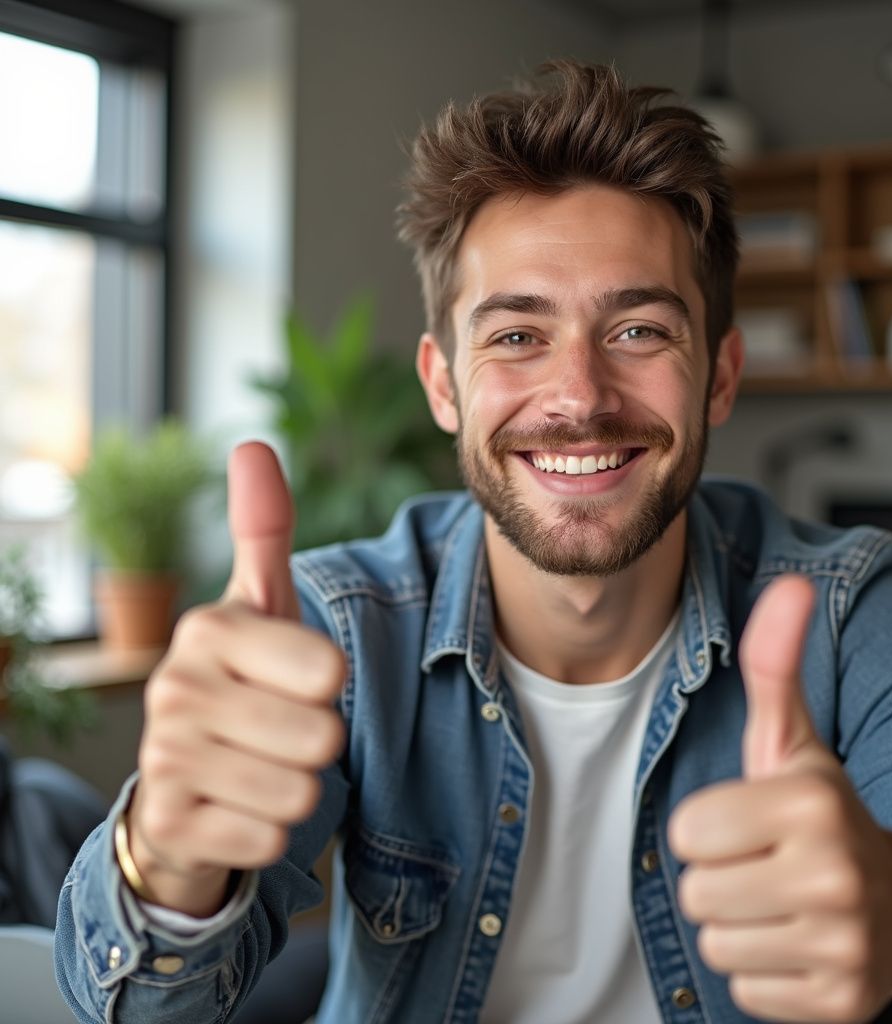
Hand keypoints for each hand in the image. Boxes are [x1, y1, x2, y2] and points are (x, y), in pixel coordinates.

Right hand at [129, 442, 346, 914]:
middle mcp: (174, 690)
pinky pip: (269, 841)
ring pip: (300, 793)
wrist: (182, 781)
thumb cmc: (241, 683)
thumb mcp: (257, 605)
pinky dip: (269, 832)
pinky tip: (236, 809)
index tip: (293, 679)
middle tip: (279, 731)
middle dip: (318, 742)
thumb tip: (253, 445)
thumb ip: (262, 530)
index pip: (327, 669)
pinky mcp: (169, 826)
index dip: (327, 682)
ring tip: (260, 768)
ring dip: (297, 788)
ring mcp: (164, 762)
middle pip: (321, 736)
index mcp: (208, 629)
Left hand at [668, 576, 891, 1022]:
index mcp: (810, 803)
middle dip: (718, 878)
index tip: (748, 823)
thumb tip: (789, 583)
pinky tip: (797, 942)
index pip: (687, 833)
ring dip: (737, 925)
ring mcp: (844, 947)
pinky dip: (761, 972)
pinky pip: (744, 991)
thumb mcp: (791, 738)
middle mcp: (835, 876)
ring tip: (779, 901)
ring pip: (717, 946)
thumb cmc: (819, 812)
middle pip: (696, 892)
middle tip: (763, 865)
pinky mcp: (842, 1005)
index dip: (707, 829)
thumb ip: (775, 664)